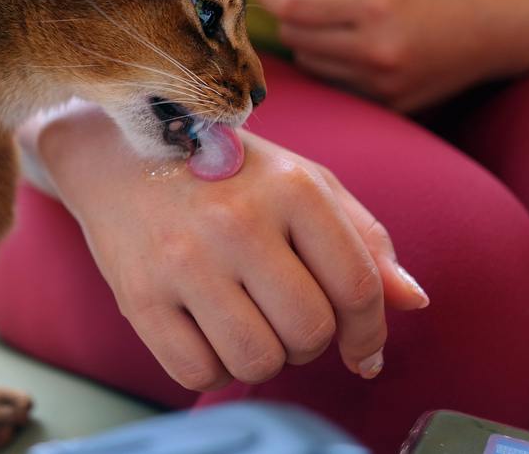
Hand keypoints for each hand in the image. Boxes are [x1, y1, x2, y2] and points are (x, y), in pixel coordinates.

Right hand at [34, 105, 428, 390]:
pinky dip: (212, 368)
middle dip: (310, 342)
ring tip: (246, 323)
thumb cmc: (221, 170)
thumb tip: (413, 301)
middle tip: (285, 318)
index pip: (357, 287)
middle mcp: (237, 222)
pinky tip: (207, 333)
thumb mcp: (298, 180)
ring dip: (263, 358)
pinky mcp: (138, 295)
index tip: (361, 347)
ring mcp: (183, 260)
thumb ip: (361, 236)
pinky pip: (198, 373)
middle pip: (310, 332)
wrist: (115, 155)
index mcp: (290, 187)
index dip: (369, 331)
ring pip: (258, 361)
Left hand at [257, 0, 528, 111]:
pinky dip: (331, 60)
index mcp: (375, 1)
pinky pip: (332, 81)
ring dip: (307, 36)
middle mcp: (375, 47)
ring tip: (334, 16)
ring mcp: (380, 81)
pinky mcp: (387, 103)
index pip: (289, 3)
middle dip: (288, 9)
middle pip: (292, 33)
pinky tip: (354, 42)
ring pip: (308, 60)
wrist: (503, 23)